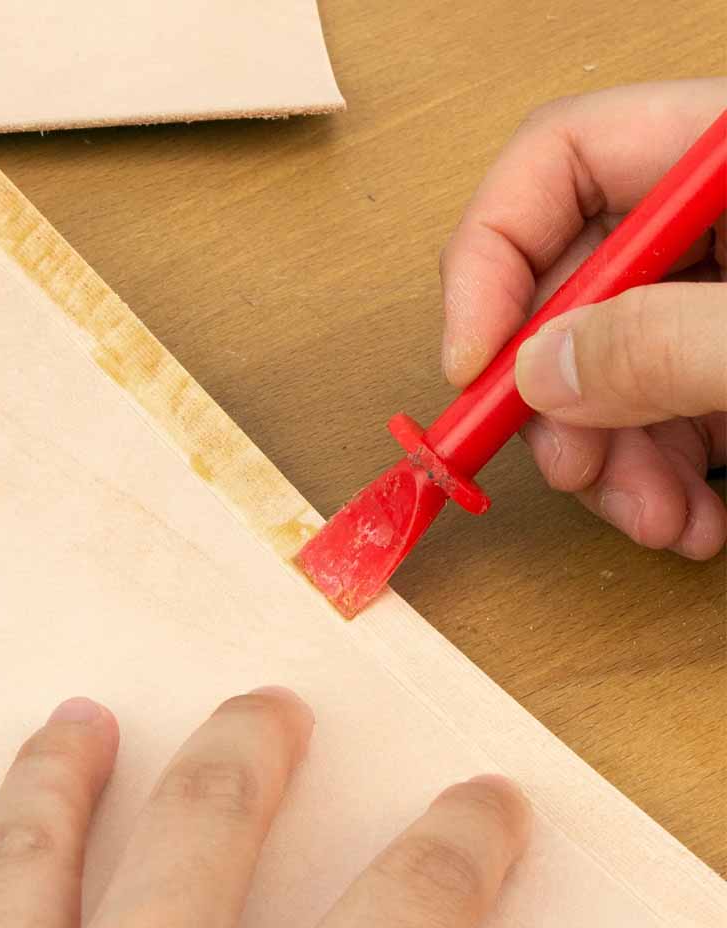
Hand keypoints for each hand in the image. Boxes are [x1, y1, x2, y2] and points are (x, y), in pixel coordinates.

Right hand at [440, 80, 726, 558]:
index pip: (559, 159)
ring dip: (607, 461)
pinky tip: (689, 518)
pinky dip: (657, 476)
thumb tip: (541, 371)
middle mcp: (722, 216)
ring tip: (655, 520)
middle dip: (556, 396)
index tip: (474, 366)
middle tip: (566, 467)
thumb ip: (668, 342)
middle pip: (570, 282)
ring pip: (606, 365)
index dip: (491, 260)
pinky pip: (661, 407)